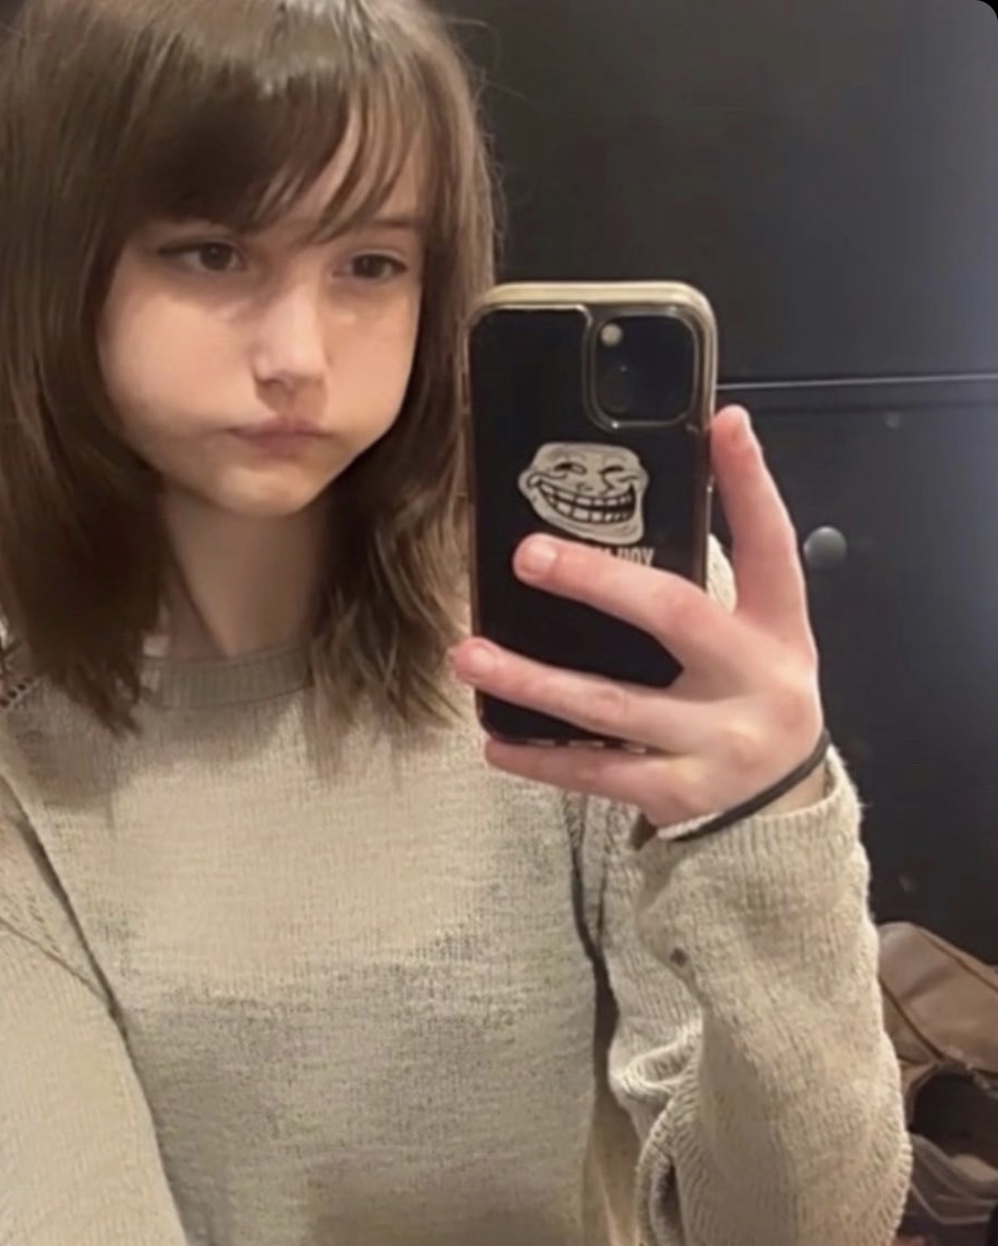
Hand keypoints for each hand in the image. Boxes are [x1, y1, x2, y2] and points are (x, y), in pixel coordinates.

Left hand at [451, 406, 826, 828]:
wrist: (779, 818)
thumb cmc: (752, 708)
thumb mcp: (762, 644)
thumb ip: (716, 588)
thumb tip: (636, 515)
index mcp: (777, 631)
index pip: (770, 546)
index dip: (750, 484)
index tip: (725, 424)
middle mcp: (752, 680)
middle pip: (673, 615)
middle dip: (597, 582)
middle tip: (528, 556)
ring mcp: (715, 742)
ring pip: (611, 704)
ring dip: (532, 680)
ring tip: (469, 656)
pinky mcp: (676, 793)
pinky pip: (595, 772)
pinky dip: (541, 758)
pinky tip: (496, 741)